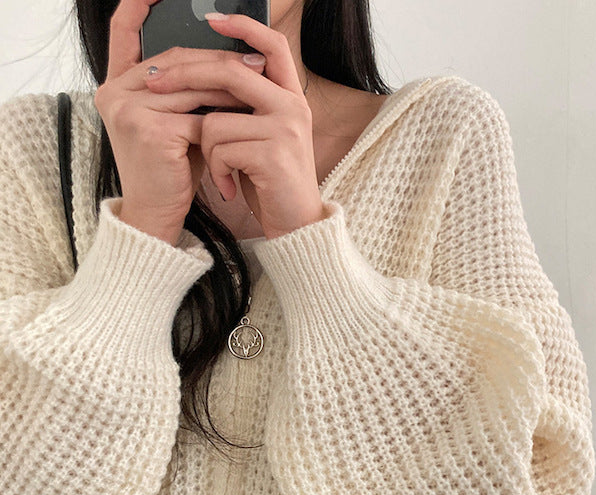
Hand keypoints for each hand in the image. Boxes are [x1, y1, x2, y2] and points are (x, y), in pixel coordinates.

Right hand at [95, 0, 249, 244]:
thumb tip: (230, 58)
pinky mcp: (150, 130)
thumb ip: (187, 90)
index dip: (138, 8)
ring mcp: (128, 110)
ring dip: (229, 85)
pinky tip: (246, 116)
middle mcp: (113, 92)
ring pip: (191, 86)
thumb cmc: (172, 169)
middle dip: (217, 59)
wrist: (157, 213)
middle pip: (175, 60)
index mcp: (115, 85)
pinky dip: (224, 117)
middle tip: (254, 58)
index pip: (122, 33)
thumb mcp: (176, 121)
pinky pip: (198, 115)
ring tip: (259, 82)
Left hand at [144, 12, 326, 239]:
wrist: (297, 228)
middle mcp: (293, 107)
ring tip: (219, 170)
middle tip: (153, 84)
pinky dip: (218, 172)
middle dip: (185, 76)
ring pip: (216, 119)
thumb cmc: (271, 184)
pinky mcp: (273, 156)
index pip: (272, 46)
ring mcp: (285, 130)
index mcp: (292, 98)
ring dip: (206, 149)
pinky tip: (228, 188)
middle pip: (229, 71)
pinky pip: (222, 150)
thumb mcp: (261, 138)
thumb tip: (202, 75)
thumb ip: (245, 107)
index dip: (244, 26)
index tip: (210, 18)